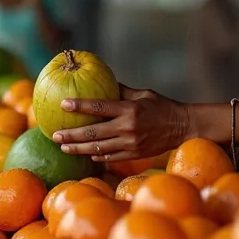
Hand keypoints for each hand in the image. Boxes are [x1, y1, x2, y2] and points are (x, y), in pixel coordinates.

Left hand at [52, 84, 193, 161]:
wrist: (183, 127)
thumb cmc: (162, 107)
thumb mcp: (143, 94)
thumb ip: (121, 91)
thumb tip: (102, 81)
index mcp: (129, 109)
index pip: (99, 106)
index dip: (79, 105)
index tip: (63, 104)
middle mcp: (128, 127)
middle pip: (93, 133)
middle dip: (72, 135)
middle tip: (55, 135)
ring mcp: (131, 143)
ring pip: (98, 148)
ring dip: (79, 149)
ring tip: (64, 147)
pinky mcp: (134, 154)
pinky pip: (110, 157)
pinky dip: (97, 155)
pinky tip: (86, 154)